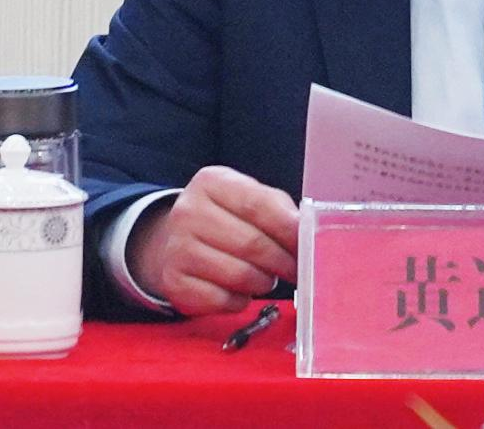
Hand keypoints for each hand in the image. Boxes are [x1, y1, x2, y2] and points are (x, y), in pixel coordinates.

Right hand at [129, 165, 299, 315]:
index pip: (258, 205)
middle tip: (296, 269)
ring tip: (268, 277)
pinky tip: (242, 291)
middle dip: (282, 261)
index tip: (309, 243)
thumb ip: (279, 210)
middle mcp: (188, 212)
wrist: (175, 240)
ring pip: (238, 275)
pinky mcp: (174, 283)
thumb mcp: (249, 198)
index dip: (289, 229)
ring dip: (264, 282)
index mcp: (212, 182)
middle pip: (250, 243)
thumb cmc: (226, 218)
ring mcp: (177, 248)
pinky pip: (221, 300)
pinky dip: (240, 300)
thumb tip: (307, 234)